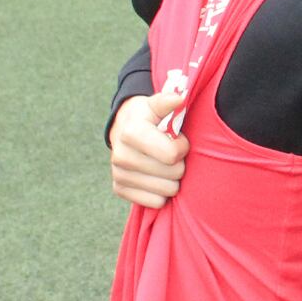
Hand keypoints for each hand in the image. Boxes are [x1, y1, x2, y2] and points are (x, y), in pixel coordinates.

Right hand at [109, 92, 188, 208]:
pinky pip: (155, 203)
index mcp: (131, 133)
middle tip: (172, 153)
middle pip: (174, 174)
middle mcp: (121, 155)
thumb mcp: (156, 105)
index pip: (172, 154)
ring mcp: (119, 174)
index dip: (182, 147)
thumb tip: (179, 98)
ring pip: (167, 191)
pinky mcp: (119, 189)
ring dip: (173, 179)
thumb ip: (167, 101)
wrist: (124, 129)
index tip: (178, 139)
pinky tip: (158, 177)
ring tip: (165, 164)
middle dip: (180, 163)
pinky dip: (162, 193)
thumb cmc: (149, 118)